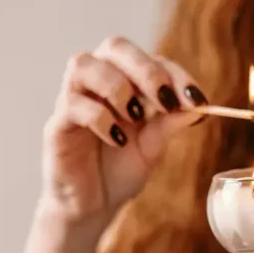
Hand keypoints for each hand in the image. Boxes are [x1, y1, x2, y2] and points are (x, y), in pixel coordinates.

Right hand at [40, 36, 207, 221]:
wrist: (93, 206)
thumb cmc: (120, 170)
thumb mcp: (152, 147)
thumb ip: (169, 124)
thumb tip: (197, 106)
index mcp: (125, 81)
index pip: (150, 59)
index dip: (175, 74)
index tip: (197, 99)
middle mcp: (96, 82)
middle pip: (114, 46)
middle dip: (146, 70)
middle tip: (166, 101)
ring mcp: (72, 100)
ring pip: (83, 64)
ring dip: (116, 86)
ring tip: (135, 117)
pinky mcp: (57, 124)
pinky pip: (72, 104)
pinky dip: (100, 118)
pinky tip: (117, 140)